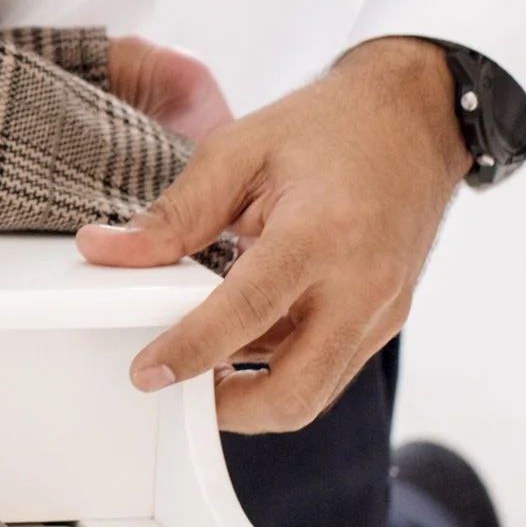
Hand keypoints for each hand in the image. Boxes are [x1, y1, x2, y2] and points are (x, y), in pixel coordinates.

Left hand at [75, 37, 468, 430]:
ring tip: (205, 360)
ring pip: (315, 392)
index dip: (190, 351)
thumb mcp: (240, 150)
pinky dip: (282, 367)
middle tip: (176, 385)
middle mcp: (363, 284)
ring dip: (255, 392)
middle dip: (229, 409)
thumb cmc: (333, 125)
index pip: (247, 312)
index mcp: (321, 233)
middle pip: (295, 391)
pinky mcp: (387, 318)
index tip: (146, 373)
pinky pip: (330, 366)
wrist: (418, 117)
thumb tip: (106, 250)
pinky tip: (247, 336)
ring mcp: (383, 309)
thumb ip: (174, 213)